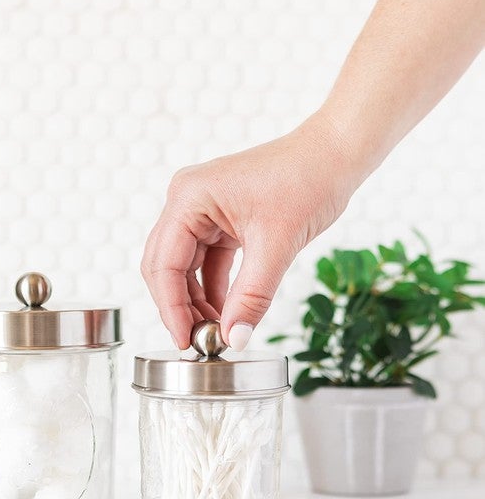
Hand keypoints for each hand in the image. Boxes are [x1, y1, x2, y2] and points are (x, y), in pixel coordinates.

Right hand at [141, 112, 362, 349]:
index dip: (171, 308)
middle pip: (166, 267)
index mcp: (189, 198)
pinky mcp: (220, 218)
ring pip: (185, 268)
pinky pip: (207, 262)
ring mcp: (202, 209)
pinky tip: (228, 313)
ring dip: (197, 301)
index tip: (186, 342)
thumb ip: (252, 297)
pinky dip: (214, 288)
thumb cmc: (307, 180)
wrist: (335, 154)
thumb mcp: (277, 245)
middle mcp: (187, 201)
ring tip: (217, 334)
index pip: (164, 264)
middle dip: (180, 307)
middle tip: (198, 343)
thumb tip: (235, 340)